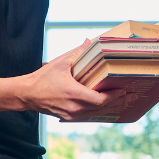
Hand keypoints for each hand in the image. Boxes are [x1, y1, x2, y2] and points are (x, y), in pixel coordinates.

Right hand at [19, 39, 138, 120]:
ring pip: (96, 113)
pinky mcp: (69, 117)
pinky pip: (89, 115)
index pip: (100, 100)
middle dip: (118, 102)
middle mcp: (74, 108)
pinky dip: (99, 110)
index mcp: (73, 94)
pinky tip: (107, 106)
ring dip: (110, 107)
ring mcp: (72, 115)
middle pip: (102, 108)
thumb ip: (77, 53)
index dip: (114, 96)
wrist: (27, 94)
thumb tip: (89, 41)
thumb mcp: (60, 63)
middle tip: (131, 96)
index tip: (124, 90)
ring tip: (123, 101)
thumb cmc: (43, 78)